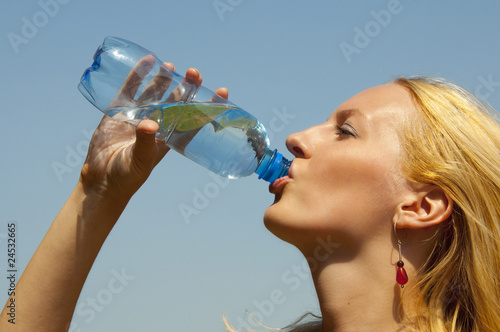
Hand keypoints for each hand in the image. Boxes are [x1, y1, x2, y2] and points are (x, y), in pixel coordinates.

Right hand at [79, 57, 228, 199]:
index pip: (194, 119)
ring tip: (171, 65)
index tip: (223, 91)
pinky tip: (146, 61)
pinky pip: (131, 89)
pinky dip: (138, 75)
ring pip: (156, 92)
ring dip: (164, 79)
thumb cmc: (127, 175)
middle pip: (176, 101)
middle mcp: (157, 125)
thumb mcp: (140, 160)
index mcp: (169, 138)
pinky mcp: (119, 111)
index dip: (208, 106)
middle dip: (187, 87)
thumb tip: (150, 124)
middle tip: (194, 73)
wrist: (101, 179)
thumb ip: (145, 142)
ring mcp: (139, 116)